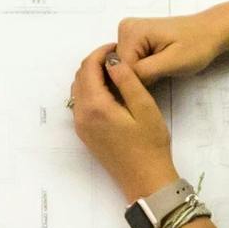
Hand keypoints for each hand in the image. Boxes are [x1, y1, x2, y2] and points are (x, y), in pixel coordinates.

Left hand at [70, 45, 180, 198]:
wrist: (145, 180)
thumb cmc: (150, 145)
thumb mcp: (145, 108)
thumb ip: (127, 80)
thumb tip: (112, 60)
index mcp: (95, 107)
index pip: (89, 68)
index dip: (101, 52)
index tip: (118, 47)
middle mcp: (82, 115)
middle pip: (80, 76)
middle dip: (95, 62)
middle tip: (117, 57)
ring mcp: (81, 126)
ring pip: (78, 89)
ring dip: (91, 75)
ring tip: (115, 71)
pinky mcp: (85, 134)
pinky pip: (81, 103)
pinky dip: (90, 90)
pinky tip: (110, 90)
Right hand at [111, 10, 228, 81]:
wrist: (210, 31)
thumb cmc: (197, 45)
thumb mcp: (172, 62)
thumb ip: (144, 72)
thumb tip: (120, 81)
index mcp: (130, 31)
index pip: (120, 70)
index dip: (137, 82)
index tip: (158, 80)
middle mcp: (124, 29)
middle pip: (120, 68)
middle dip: (138, 78)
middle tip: (162, 73)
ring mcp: (128, 33)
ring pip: (124, 68)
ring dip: (141, 75)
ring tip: (162, 69)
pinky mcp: (134, 39)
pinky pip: (130, 63)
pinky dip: (142, 70)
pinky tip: (157, 67)